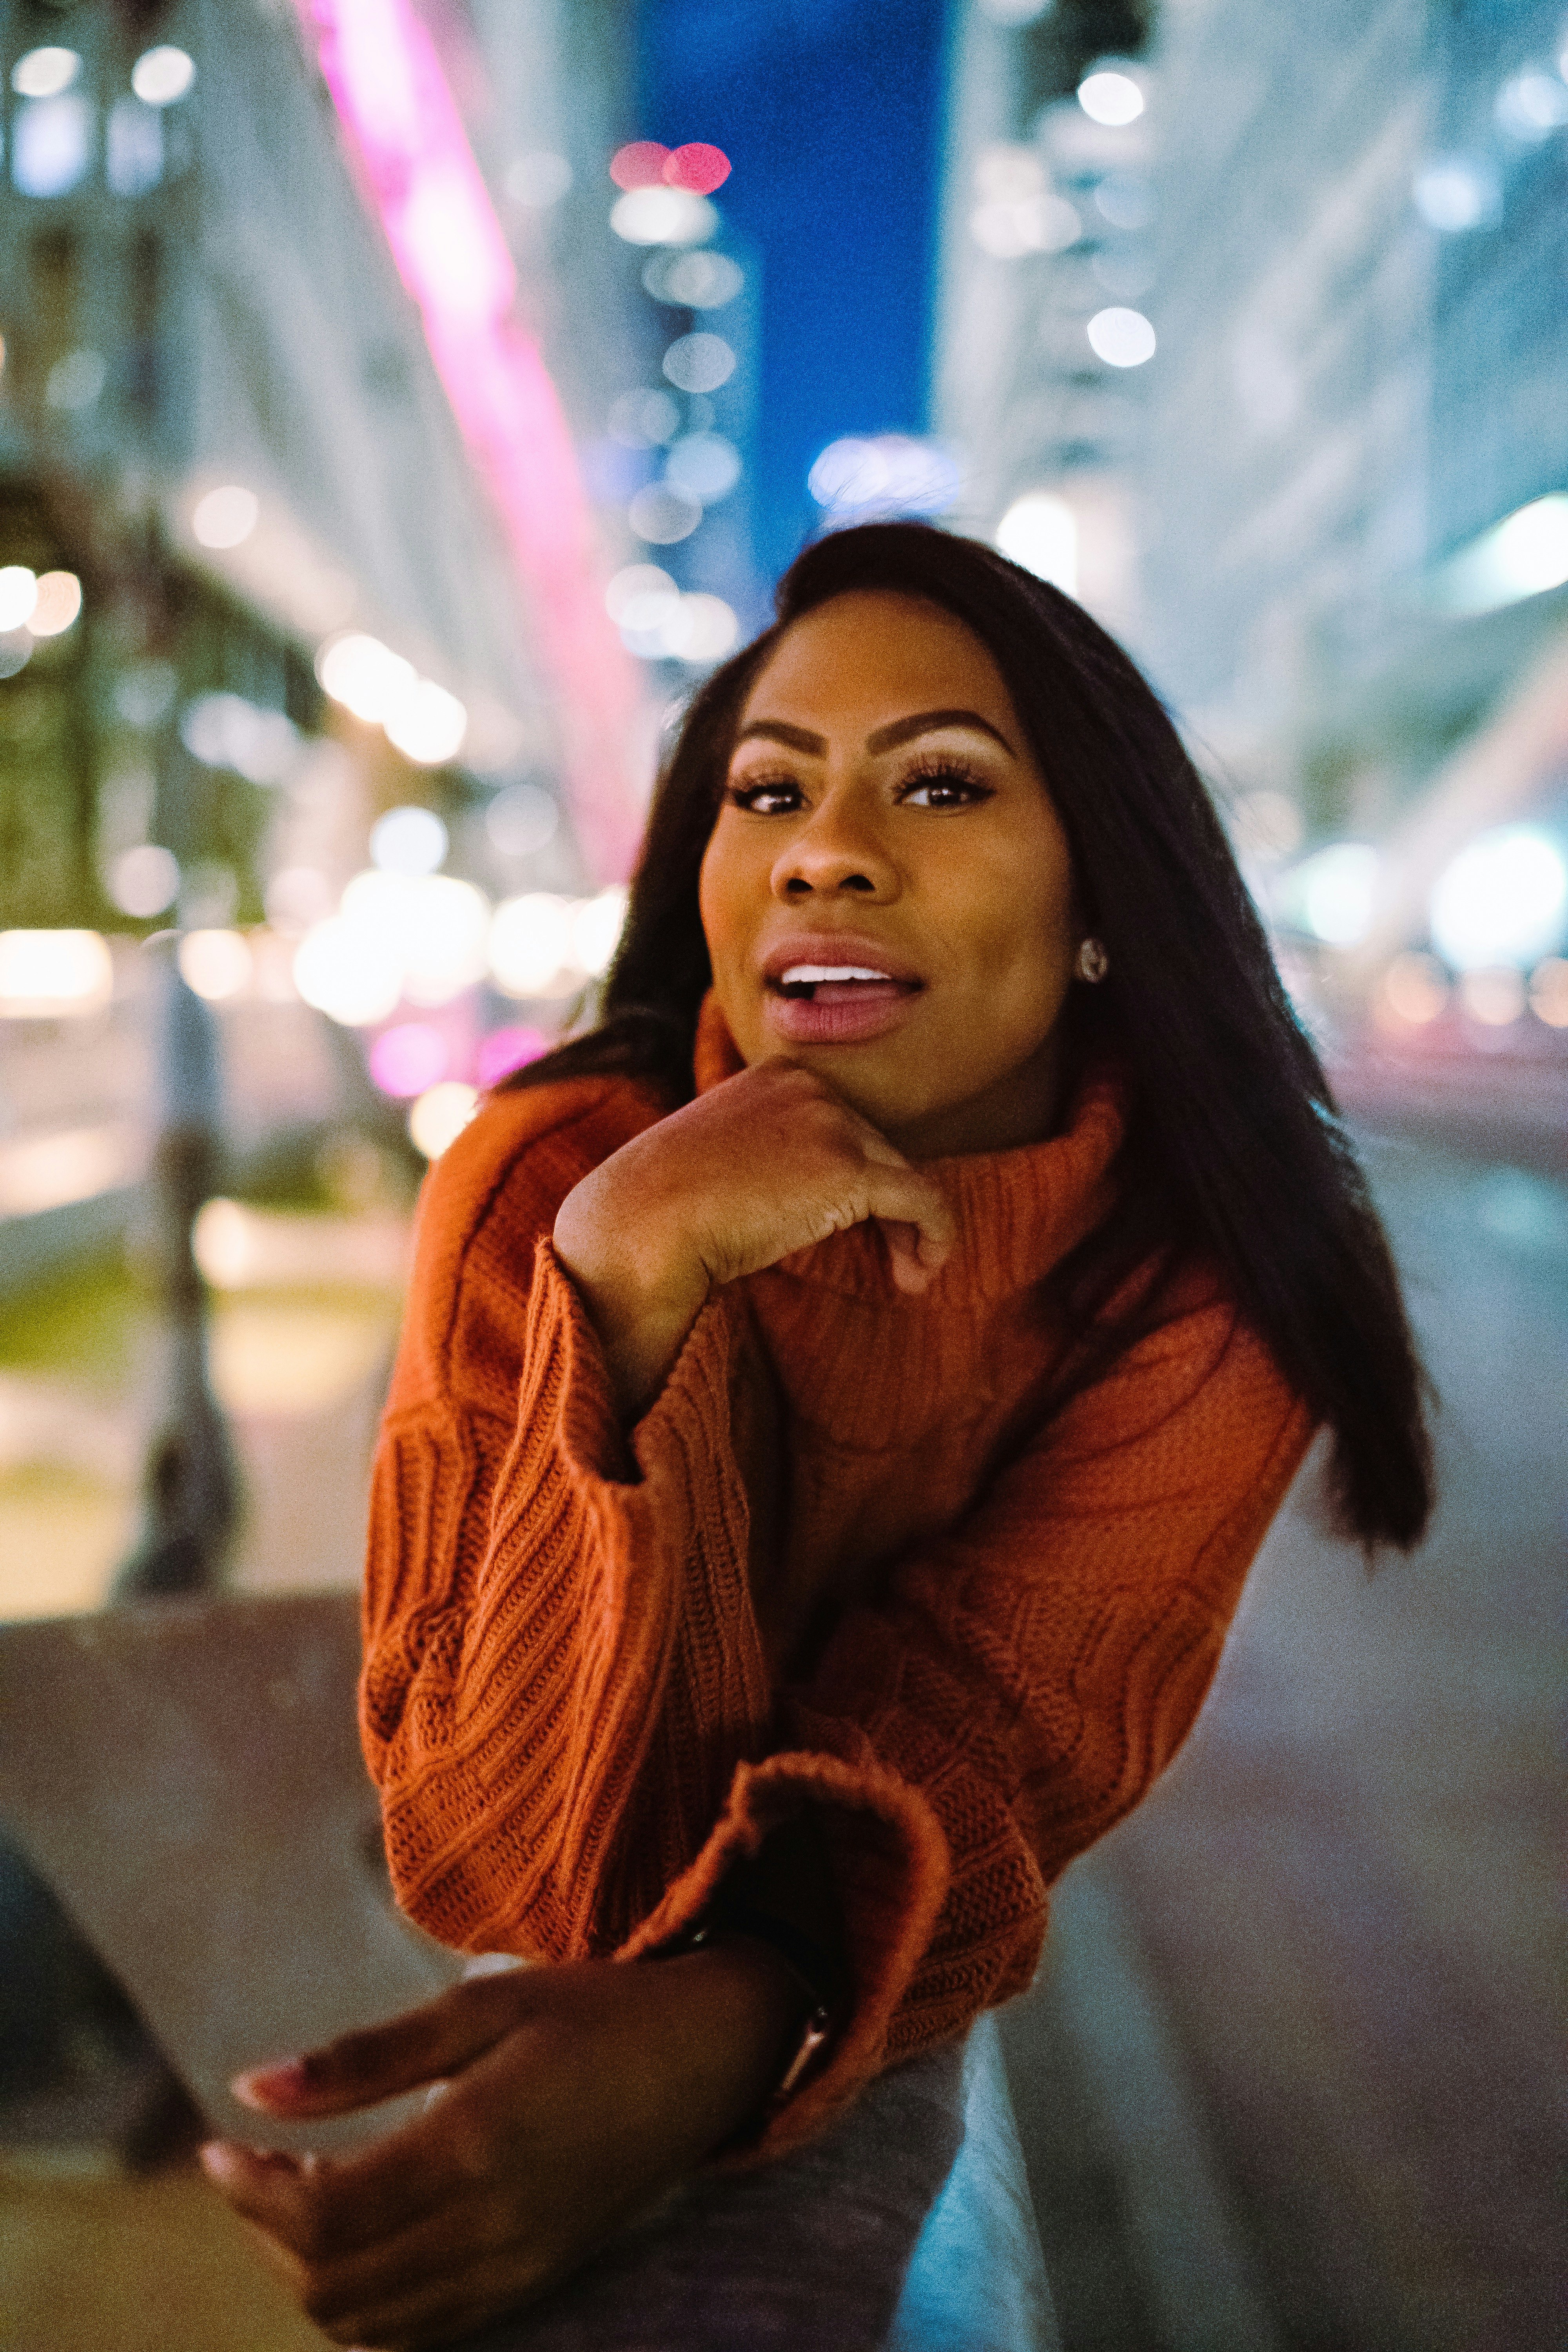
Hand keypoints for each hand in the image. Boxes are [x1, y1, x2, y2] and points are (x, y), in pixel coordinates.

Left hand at [201, 1946, 804, 2349]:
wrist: (709, 2055)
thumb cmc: (595, 2010)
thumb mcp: (481, 2004)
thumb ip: (364, 2056)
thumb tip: (249, 2089)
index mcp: (476, 2145)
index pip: (325, 2215)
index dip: (250, 2192)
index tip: (216, 2145)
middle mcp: (495, 2224)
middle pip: (333, 2285)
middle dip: (268, 2233)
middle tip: (256, 2165)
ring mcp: (519, 2265)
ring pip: (370, 2323)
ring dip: (311, 2272)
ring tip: (301, 2194)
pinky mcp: (535, 2279)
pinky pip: (423, 2327)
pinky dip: (367, 2300)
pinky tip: (364, 2228)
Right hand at [554, 1060, 954, 1415]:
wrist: (641, 1222)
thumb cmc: (665, 1206)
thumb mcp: (723, 1158)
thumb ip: (774, 1155)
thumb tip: (816, 1197)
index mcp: (778, 1074)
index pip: (845, 1124)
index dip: (863, 1179)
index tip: (862, 1226)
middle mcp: (810, 1086)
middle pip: (878, 1148)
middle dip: (890, 1207)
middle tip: (895, 1258)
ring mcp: (830, 1121)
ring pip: (903, 1175)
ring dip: (914, 1228)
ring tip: (909, 1272)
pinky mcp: (848, 1166)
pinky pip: (922, 1200)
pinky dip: (934, 1236)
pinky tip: (918, 1276)